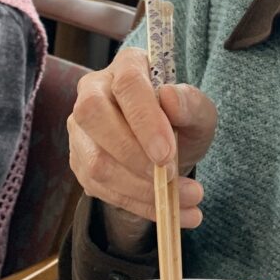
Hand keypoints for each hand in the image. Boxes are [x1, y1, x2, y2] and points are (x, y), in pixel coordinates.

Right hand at [67, 48, 216, 251]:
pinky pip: (99, 187)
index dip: (145, 119)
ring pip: (95, 160)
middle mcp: (94, 90)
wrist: (166, 151)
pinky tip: (170, 213)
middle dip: (133, 155)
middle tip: (171, 178)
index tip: (166, 152)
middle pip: (94, 116)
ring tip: (184, 202)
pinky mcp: (79, 160)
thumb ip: (192, 104)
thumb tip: (170, 97)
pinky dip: (137, 204)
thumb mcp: (200, 113)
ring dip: (140, 189)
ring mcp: (81, 127)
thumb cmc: (182, 122)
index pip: (128, 84)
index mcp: (128, 66)